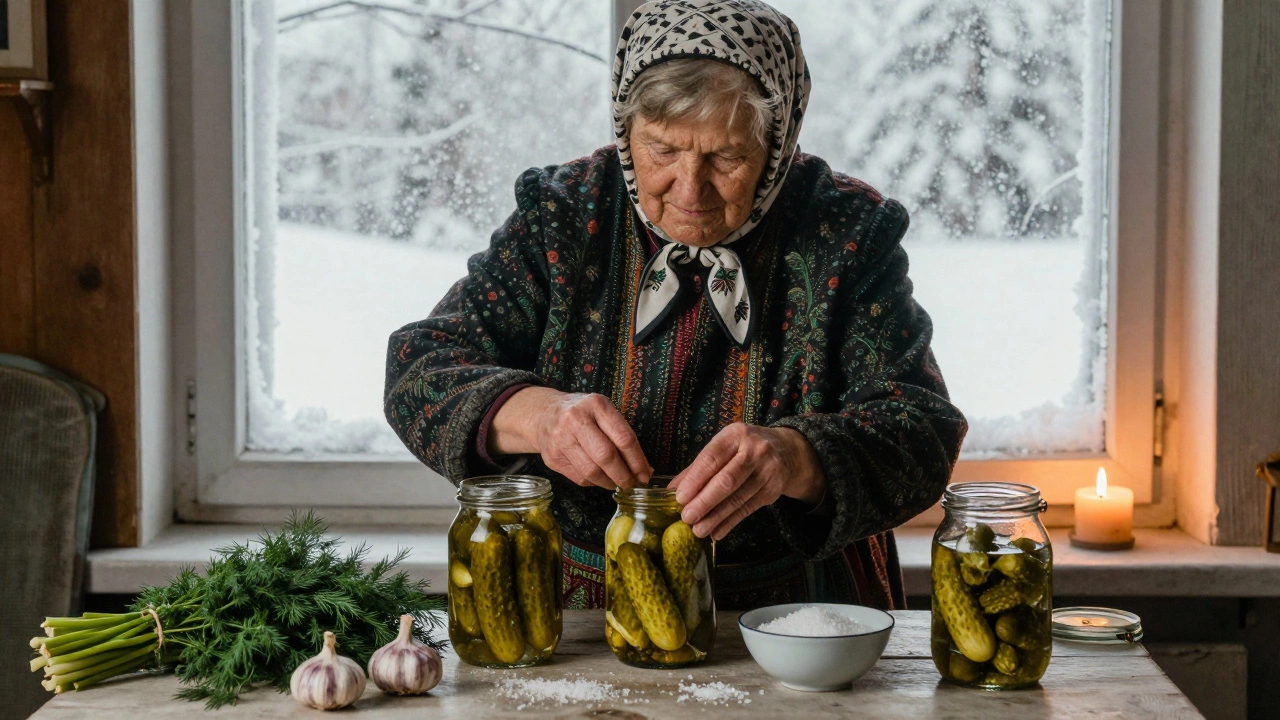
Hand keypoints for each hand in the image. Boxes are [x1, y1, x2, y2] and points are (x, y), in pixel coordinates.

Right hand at [489, 387, 651, 489]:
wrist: (543, 414)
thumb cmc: (582, 413)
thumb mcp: (602, 411)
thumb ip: (621, 434)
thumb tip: (643, 469)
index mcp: (596, 405)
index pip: (623, 437)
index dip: (637, 461)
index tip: (645, 474)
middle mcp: (576, 420)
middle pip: (606, 456)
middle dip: (624, 476)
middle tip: (633, 484)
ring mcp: (561, 439)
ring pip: (592, 471)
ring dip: (609, 483)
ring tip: (618, 483)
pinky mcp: (552, 457)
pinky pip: (579, 477)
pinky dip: (594, 482)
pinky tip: (600, 478)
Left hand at [668, 423, 823, 539]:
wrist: (788, 452)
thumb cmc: (745, 448)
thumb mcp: (724, 447)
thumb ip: (698, 467)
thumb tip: (671, 490)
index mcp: (735, 435)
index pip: (711, 458)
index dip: (695, 479)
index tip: (679, 497)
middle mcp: (754, 450)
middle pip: (727, 480)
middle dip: (704, 501)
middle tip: (687, 517)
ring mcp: (768, 470)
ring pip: (738, 498)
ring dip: (716, 517)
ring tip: (698, 530)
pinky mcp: (774, 490)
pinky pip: (748, 509)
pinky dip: (730, 522)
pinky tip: (716, 532)